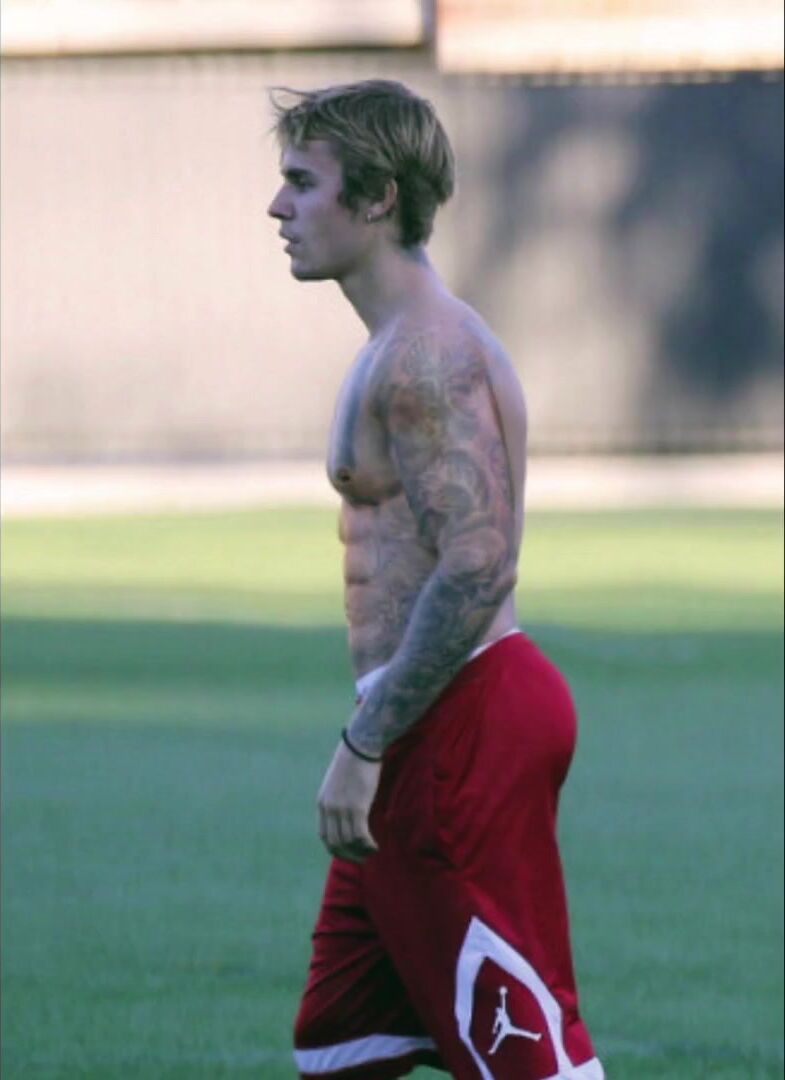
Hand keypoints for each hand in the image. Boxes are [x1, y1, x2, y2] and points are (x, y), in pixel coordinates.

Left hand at [317, 739, 380, 862]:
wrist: (361, 746)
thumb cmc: (354, 760)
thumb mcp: (338, 782)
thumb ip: (339, 798)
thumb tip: (348, 813)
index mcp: (322, 803)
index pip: (324, 835)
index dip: (335, 848)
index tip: (348, 853)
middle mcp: (329, 808)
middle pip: (335, 843)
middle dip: (348, 855)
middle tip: (362, 858)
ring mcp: (342, 809)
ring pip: (348, 842)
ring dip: (360, 852)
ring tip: (371, 852)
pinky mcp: (357, 807)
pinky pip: (360, 835)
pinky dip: (367, 845)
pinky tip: (375, 846)